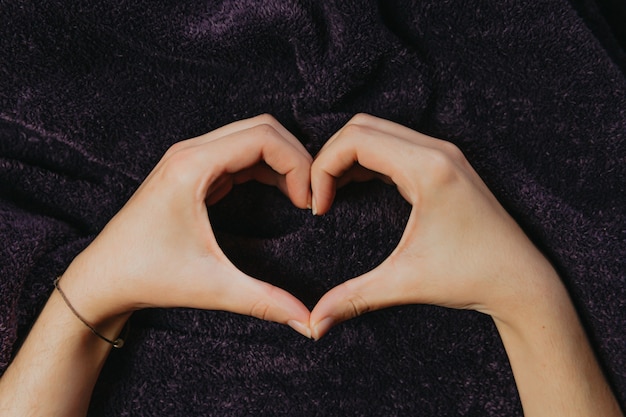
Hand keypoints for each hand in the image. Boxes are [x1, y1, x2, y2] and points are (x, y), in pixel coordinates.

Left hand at [60, 115, 312, 336]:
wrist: (103, 278)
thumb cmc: (147, 276)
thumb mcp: (212, 288)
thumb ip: (265, 301)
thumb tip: (309, 323)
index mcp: (192, 166)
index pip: (263, 137)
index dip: (298, 164)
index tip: (309, 203)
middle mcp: (190, 152)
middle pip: (261, 128)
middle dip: (295, 157)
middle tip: (311, 197)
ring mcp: (189, 159)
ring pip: (250, 137)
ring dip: (281, 161)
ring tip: (300, 197)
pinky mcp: (191, 171)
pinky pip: (238, 155)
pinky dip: (265, 168)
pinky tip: (279, 194)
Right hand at [309, 114, 561, 338]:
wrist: (521, 281)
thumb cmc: (473, 277)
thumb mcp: (406, 283)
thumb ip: (353, 298)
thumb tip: (314, 324)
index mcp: (428, 168)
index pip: (354, 140)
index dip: (323, 169)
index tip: (319, 208)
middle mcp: (437, 150)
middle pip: (362, 127)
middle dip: (330, 158)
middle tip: (321, 198)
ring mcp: (443, 153)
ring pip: (377, 131)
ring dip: (348, 157)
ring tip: (333, 194)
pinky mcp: (445, 164)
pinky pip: (394, 145)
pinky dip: (368, 160)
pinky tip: (357, 188)